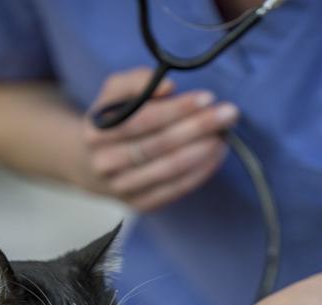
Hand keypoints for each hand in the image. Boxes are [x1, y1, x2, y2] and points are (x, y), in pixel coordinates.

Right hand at [78, 67, 238, 211]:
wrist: (91, 164)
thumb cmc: (112, 121)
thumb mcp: (114, 94)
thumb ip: (137, 81)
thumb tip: (168, 87)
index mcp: (96, 131)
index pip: (142, 119)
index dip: (177, 108)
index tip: (208, 97)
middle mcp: (105, 163)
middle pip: (159, 144)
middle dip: (199, 127)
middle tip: (229, 114)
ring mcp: (122, 188)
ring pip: (169, 169)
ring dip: (203, 151)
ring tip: (225, 135)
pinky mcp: (139, 205)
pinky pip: (175, 189)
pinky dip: (200, 172)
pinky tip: (217, 155)